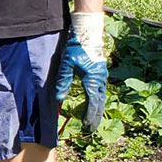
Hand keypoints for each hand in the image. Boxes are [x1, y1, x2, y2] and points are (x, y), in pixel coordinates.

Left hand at [56, 11, 107, 131]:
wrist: (87, 33)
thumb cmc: (76, 48)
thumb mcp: (66, 65)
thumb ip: (63, 82)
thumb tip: (59, 98)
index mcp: (92, 80)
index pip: (93, 103)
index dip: (89, 116)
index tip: (86, 126)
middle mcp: (100, 80)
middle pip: (99, 103)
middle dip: (95, 116)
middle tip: (90, 128)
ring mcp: (102, 76)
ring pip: (101, 97)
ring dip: (97, 109)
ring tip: (92, 119)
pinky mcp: (101, 72)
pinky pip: (100, 90)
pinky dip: (98, 99)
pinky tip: (94, 102)